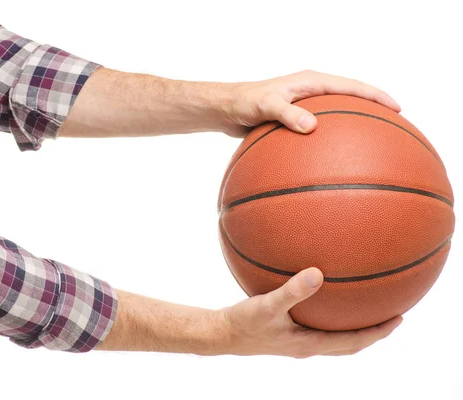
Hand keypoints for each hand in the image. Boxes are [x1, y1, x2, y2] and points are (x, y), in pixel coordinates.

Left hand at [219, 70, 401, 136]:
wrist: (226, 108)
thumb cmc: (244, 102)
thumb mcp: (265, 106)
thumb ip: (287, 114)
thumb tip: (311, 127)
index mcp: (311, 82)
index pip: (352, 87)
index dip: (376, 97)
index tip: (397, 109)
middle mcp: (311, 92)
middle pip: (350, 100)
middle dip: (373, 111)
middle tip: (395, 127)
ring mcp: (304, 107)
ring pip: (337, 117)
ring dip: (354, 129)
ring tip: (372, 147)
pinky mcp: (295, 121)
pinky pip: (320, 131)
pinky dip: (330, 143)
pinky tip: (335, 162)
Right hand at [220, 267, 402, 356]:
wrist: (221, 335)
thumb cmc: (243, 323)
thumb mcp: (267, 305)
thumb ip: (292, 290)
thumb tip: (318, 273)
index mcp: (309, 343)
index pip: (354, 341)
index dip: (378, 332)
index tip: (399, 319)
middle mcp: (307, 345)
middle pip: (349, 344)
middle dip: (372, 332)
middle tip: (391, 316)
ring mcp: (297, 342)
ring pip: (334, 338)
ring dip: (353, 327)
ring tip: (365, 309)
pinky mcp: (286, 334)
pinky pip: (317, 327)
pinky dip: (330, 318)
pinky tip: (321, 297)